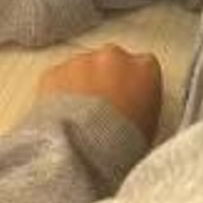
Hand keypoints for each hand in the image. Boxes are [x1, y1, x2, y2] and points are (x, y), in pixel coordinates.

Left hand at [37, 45, 162, 142]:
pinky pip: (57, 78)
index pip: (143, 66)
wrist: (83, 147)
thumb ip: (142, 103)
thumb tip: (132, 106)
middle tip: (100, 108)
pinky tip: (60, 115)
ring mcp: (80, 61)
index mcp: (144, 67)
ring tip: (78, 115)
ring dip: (80, 84)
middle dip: (105, 78)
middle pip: (110, 61)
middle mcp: (113, 56)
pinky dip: (58, 92)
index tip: (127, 98)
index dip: (132, 84)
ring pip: (81, 68)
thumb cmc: (121, 141)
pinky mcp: (54, 71)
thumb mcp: (149, 125)